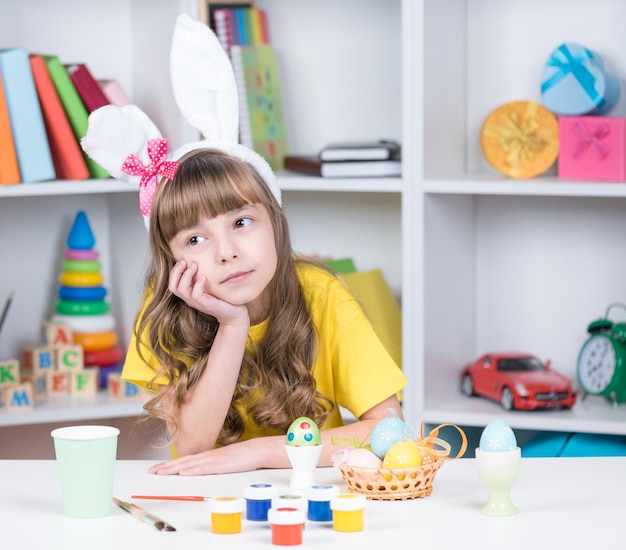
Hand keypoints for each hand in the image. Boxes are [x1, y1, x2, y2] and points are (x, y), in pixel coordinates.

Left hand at [149, 438, 278, 475]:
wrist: (256, 450)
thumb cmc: (242, 456)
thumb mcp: (224, 460)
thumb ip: (212, 464)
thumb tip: (203, 469)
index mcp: (207, 456)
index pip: (185, 460)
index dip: (170, 464)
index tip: (158, 468)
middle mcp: (207, 456)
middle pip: (183, 461)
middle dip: (166, 467)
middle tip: (151, 471)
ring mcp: (213, 460)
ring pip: (189, 464)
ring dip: (173, 468)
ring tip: (160, 472)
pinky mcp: (220, 465)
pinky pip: (203, 468)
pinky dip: (191, 470)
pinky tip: (182, 472)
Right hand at [168, 260, 247, 324]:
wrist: (234, 312)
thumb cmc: (222, 297)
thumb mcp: (209, 285)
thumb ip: (202, 276)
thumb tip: (201, 260)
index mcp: (189, 294)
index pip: (173, 284)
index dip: (174, 271)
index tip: (182, 261)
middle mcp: (190, 299)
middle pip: (173, 287)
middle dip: (176, 272)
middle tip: (184, 261)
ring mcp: (197, 303)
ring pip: (182, 290)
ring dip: (187, 275)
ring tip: (195, 266)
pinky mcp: (205, 305)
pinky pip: (195, 295)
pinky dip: (198, 284)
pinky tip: (204, 277)